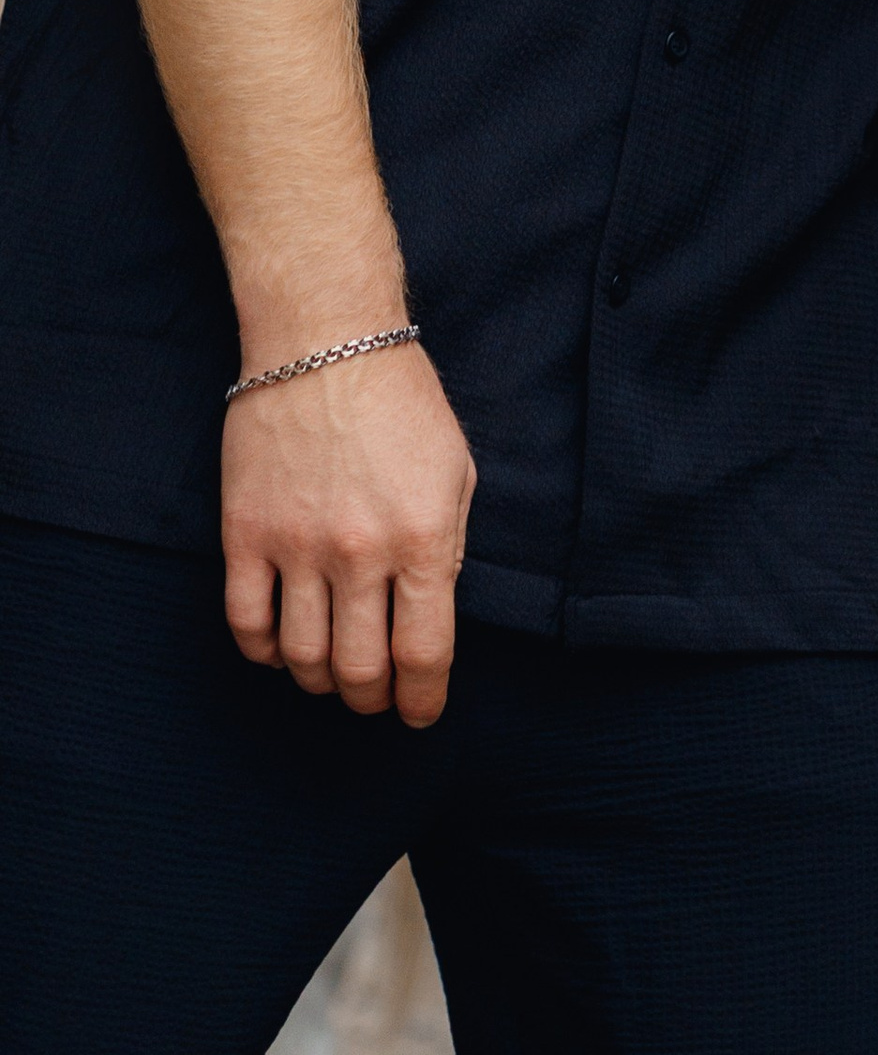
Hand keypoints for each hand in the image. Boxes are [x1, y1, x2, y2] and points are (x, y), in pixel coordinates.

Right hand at [221, 337, 476, 727]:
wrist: (325, 341)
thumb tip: (430, 617)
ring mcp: (296, 545)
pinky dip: (264, 652)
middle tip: (376, 697)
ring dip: (320, 680)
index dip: (423, 698)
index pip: (423, 653)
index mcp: (423, 535)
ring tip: (333, 671)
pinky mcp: (244, 533)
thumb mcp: (456, 470)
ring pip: (302, 657)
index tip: (420, 713)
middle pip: (360, 669)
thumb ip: (449, 548)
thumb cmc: (402, 402)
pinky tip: (283, 645)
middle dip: (372, 699)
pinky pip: (246, 624)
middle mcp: (360, 550)